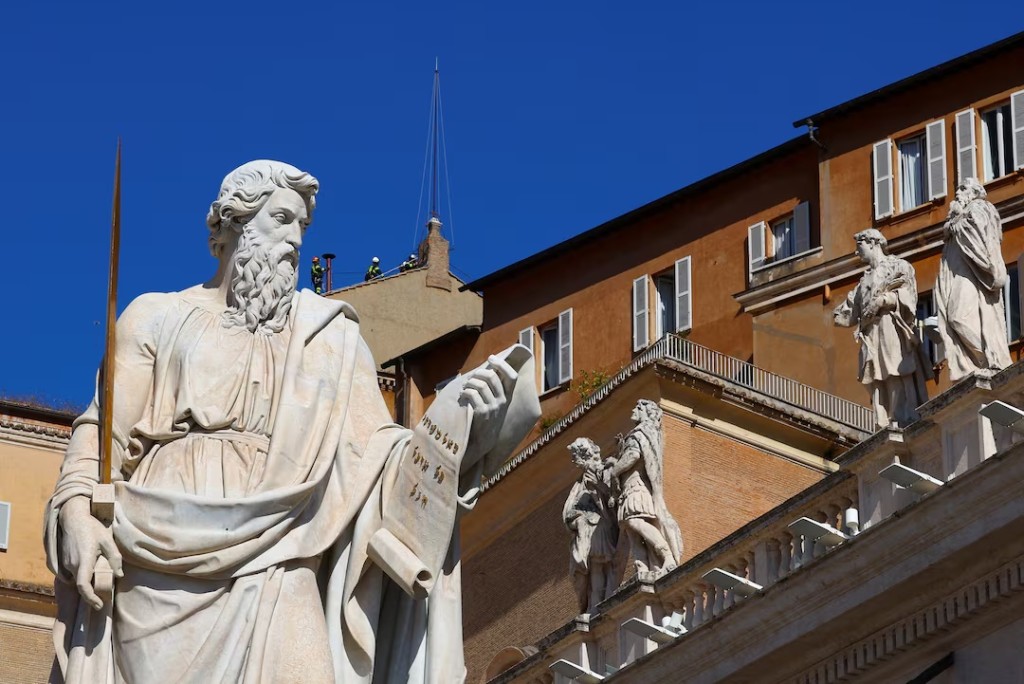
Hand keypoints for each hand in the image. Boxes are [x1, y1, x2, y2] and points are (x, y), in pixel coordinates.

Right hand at [58, 496, 122, 610]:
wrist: (73, 518)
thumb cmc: (92, 528)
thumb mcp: (108, 541)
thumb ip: (114, 558)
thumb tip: (120, 575)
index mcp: (84, 560)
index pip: (83, 585)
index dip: (90, 598)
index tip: (98, 605)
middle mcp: (72, 564)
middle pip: (82, 584)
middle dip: (92, 591)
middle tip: (104, 592)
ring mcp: (65, 563)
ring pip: (77, 579)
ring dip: (87, 581)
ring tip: (98, 576)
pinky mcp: (63, 561)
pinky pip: (72, 573)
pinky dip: (81, 575)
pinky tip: (89, 567)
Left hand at [459, 355, 515, 460]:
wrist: (482, 441)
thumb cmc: (485, 418)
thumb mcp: (494, 404)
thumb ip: (492, 389)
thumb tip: (485, 370)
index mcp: (507, 397)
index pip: (512, 377)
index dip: (502, 364)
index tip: (491, 358)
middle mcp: (502, 401)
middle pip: (492, 377)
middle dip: (478, 373)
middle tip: (471, 377)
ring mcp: (493, 408)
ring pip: (480, 385)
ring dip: (469, 383)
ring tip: (464, 387)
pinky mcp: (482, 413)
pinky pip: (472, 394)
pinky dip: (465, 392)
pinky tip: (462, 396)